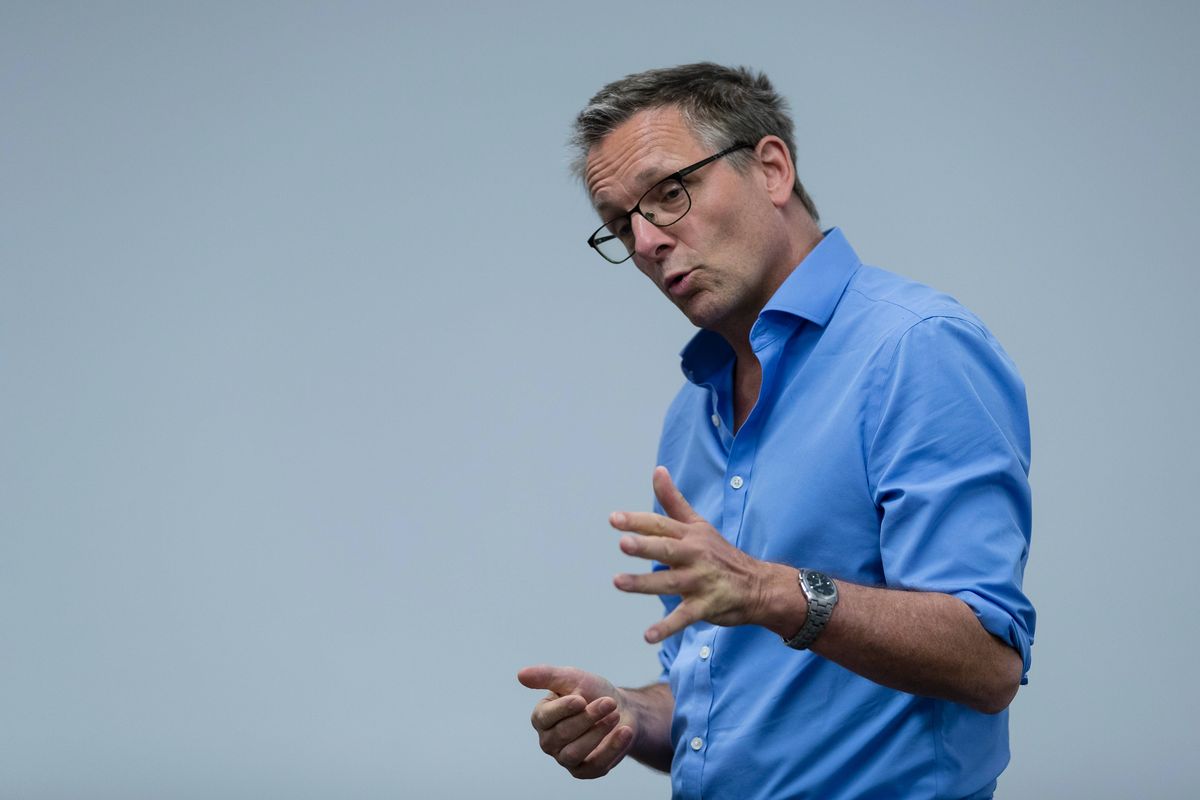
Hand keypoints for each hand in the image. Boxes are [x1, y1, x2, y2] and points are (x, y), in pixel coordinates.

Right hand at [516, 665, 635, 778]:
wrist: (619, 708)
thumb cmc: (591, 691)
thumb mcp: (571, 678)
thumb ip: (546, 675)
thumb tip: (521, 674)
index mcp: (541, 717)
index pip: (544, 717)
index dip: (563, 709)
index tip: (582, 698)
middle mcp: (549, 741)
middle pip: (562, 734)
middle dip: (587, 717)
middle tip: (609, 703)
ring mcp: (565, 758)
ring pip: (574, 753)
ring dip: (597, 733)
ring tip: (616, 715)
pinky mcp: (585, 770)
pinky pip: (595, 767)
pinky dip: (612, 749)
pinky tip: (625, 731)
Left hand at [611, 465, 772, 642]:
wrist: (759, 586)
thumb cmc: (720, 553)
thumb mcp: (699, 524)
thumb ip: (673, 500)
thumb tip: (657, 470)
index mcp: (690, 535)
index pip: (661, 526)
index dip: (638, 522)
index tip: (614, 519)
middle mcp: (695, 555)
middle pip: (667, 549)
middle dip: (645, 547)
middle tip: (623, 544)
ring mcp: (701, 581)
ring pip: (670, 583)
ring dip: (644, 583)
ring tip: (618, 582)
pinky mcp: (707, 606)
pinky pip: (684, 617)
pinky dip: (667, 627)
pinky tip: (648, 635)